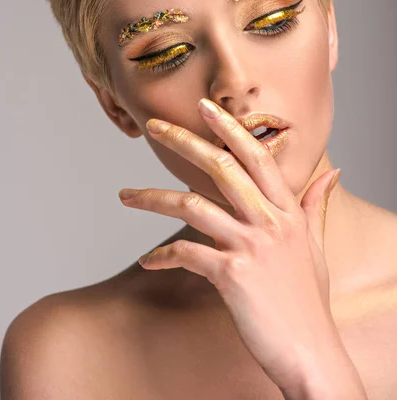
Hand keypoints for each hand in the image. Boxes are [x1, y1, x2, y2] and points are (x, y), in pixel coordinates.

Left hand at [118, 98, 341, 391]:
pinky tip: (147, 261)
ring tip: (125, 195)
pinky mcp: (232, 275)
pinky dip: (162, 256)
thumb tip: (333, 172)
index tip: (205, 107)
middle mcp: (270, 222)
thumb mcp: (315, 245)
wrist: (311, 352)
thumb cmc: (309, 299)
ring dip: (153, 198)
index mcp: (287, 211)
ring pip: (192, 205)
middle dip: (184, 141)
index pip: (257, 156)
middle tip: (154, 125)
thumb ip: (314, 204)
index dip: (229, 128)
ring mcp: (251, 246)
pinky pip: (186, 254)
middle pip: (221, 167)